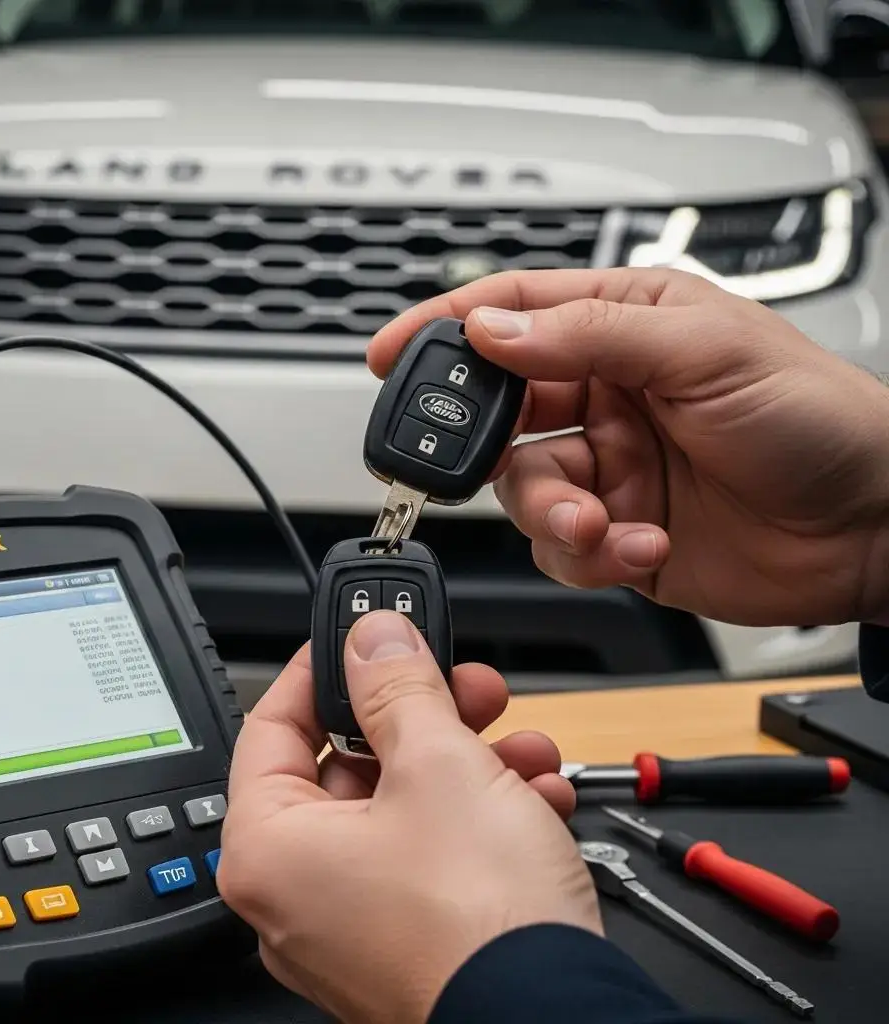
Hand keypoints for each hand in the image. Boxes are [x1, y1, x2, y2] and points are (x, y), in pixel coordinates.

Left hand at [218, 612, 597, 1023]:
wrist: (556, 1021)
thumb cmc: (477, 925)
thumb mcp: (439, 765)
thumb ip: (398, 686)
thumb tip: (374, 638)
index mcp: (272, 850)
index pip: (272, 725)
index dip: (322, 670)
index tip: (362, 638)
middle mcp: (301, 895)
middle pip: (352, 765)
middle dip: (424, 716)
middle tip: (464, 685)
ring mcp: (356, 924)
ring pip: (405, 808)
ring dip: (470, 764)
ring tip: (524, 746)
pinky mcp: (411, 940)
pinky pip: (434, 856)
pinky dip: (481, 818)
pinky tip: (537, 798)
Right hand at [370, 268, 888, 626]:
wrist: (874, 527)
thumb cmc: (818, 418)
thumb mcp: (705, 351)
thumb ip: (589, 335)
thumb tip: (492, 328)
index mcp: (624, 328)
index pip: (514, 312)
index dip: (446, 328)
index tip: (391, 353)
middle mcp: (607, 397)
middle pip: (501, 413)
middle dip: (491, 447)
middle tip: (496, 464)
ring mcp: (611, 469)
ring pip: (525, 490)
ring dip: (554, 513)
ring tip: (603, 522)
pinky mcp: (618, 534)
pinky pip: (562, 548)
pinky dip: (590, 554)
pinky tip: (643, 545)